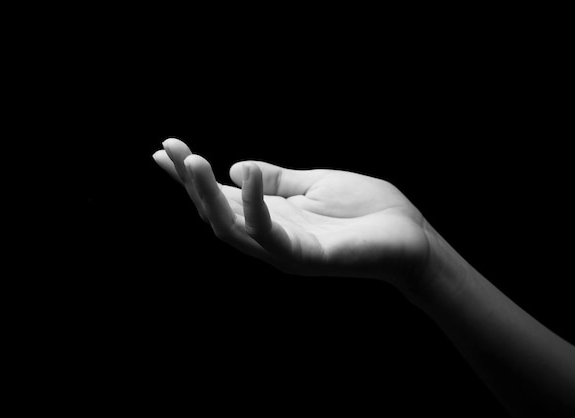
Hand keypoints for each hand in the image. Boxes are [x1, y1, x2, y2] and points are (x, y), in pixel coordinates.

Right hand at [153, 139, 429, 289]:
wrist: (412, 236)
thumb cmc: (367, 210)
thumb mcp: (314, 184)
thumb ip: (277, 179)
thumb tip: (236, 168)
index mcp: (272, 217)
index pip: (221, 197)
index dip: (189, 177)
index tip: (162, 150)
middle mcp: (270, 236)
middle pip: (216, 214)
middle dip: (189, 183)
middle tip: (170, 149)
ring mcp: (284, 250)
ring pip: (230, 228)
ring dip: (207, 196)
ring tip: (193, 160)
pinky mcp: (304, 257)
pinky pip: (268, 234)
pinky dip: (253, 205)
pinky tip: (245, 176)